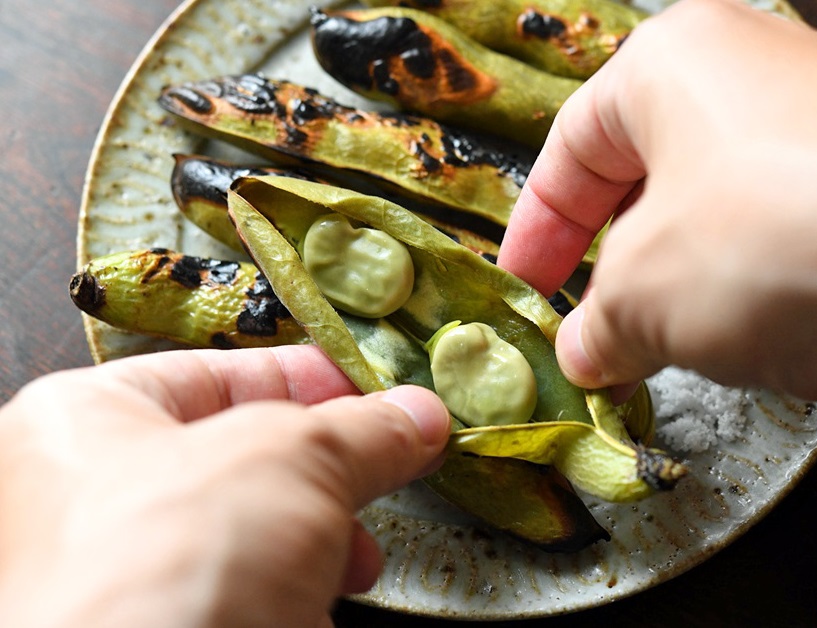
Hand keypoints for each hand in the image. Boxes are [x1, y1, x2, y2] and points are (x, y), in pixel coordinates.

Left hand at [0, 345, 449, 626]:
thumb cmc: (187, 552)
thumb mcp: (297, 457)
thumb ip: (363, 429)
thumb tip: (419, 415)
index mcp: (84, 422)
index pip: (213, 373)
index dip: (303, 377)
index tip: (373, 391)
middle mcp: (85, 499)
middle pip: (236, 455)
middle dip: (325, 466)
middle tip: (385, 462)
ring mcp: (121, 576)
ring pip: (245, 530)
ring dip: (319, 533)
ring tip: (360, 551)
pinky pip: (241, 586)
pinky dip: (296, 584)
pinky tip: (331, 593)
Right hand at [498, 0, 816, 398]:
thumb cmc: (778, 238)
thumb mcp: (644, 295)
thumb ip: (597, 326)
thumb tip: (586, 354)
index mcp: (668, 66)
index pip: (570, 149)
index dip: (537, 230)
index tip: (528, 290)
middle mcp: (749, 77)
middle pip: (649, 183)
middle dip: (619, 272)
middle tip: (599, 335)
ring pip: (720, 220)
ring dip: (692, 294)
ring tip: (686, 350)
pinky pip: (788, 243)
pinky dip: (765, 297)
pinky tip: (775, 343)